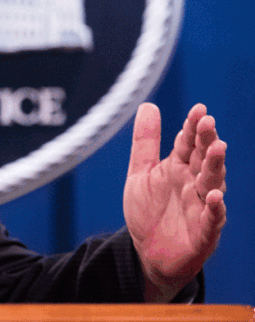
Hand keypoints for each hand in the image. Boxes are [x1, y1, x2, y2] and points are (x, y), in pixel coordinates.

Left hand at [124, 103, 226, 301]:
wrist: (148, 253)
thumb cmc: (148, 211)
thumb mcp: (140, 173)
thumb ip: (145, 142)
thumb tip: (148, 105)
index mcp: (179, 168)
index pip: (189, 144)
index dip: (193, 127)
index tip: (199, 109)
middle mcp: (194, 185)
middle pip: (204, 160)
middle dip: (207, 141)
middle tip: (208, 123)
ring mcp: (201, 207)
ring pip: (213, 184)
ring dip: (216, 167)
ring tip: (217, 148)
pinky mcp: (203, 233)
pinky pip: (211, 220)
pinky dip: (214, 208)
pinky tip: (214, 195)